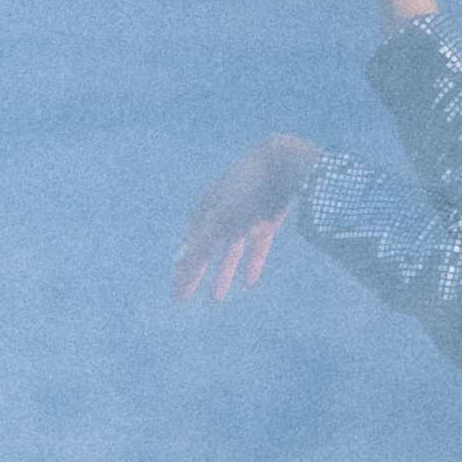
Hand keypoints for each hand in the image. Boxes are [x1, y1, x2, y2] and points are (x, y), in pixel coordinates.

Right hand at [173, 134, 322, 301]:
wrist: (283, 162)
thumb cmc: (247, 184)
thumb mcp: (222, 214)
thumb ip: (202, 239)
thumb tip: (178, 261)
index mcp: (207, 209)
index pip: (190, 244)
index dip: (183, 266)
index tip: (177, 288)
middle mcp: (223, 214)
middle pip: (205, 251)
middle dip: (195, 273)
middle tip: (183, 297)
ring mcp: (245, 219)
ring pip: (230, 253)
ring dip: (222, 274)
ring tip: (215, 299)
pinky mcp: (266, 222)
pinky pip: (256, 249)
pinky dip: (252, 265)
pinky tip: (249, 285)